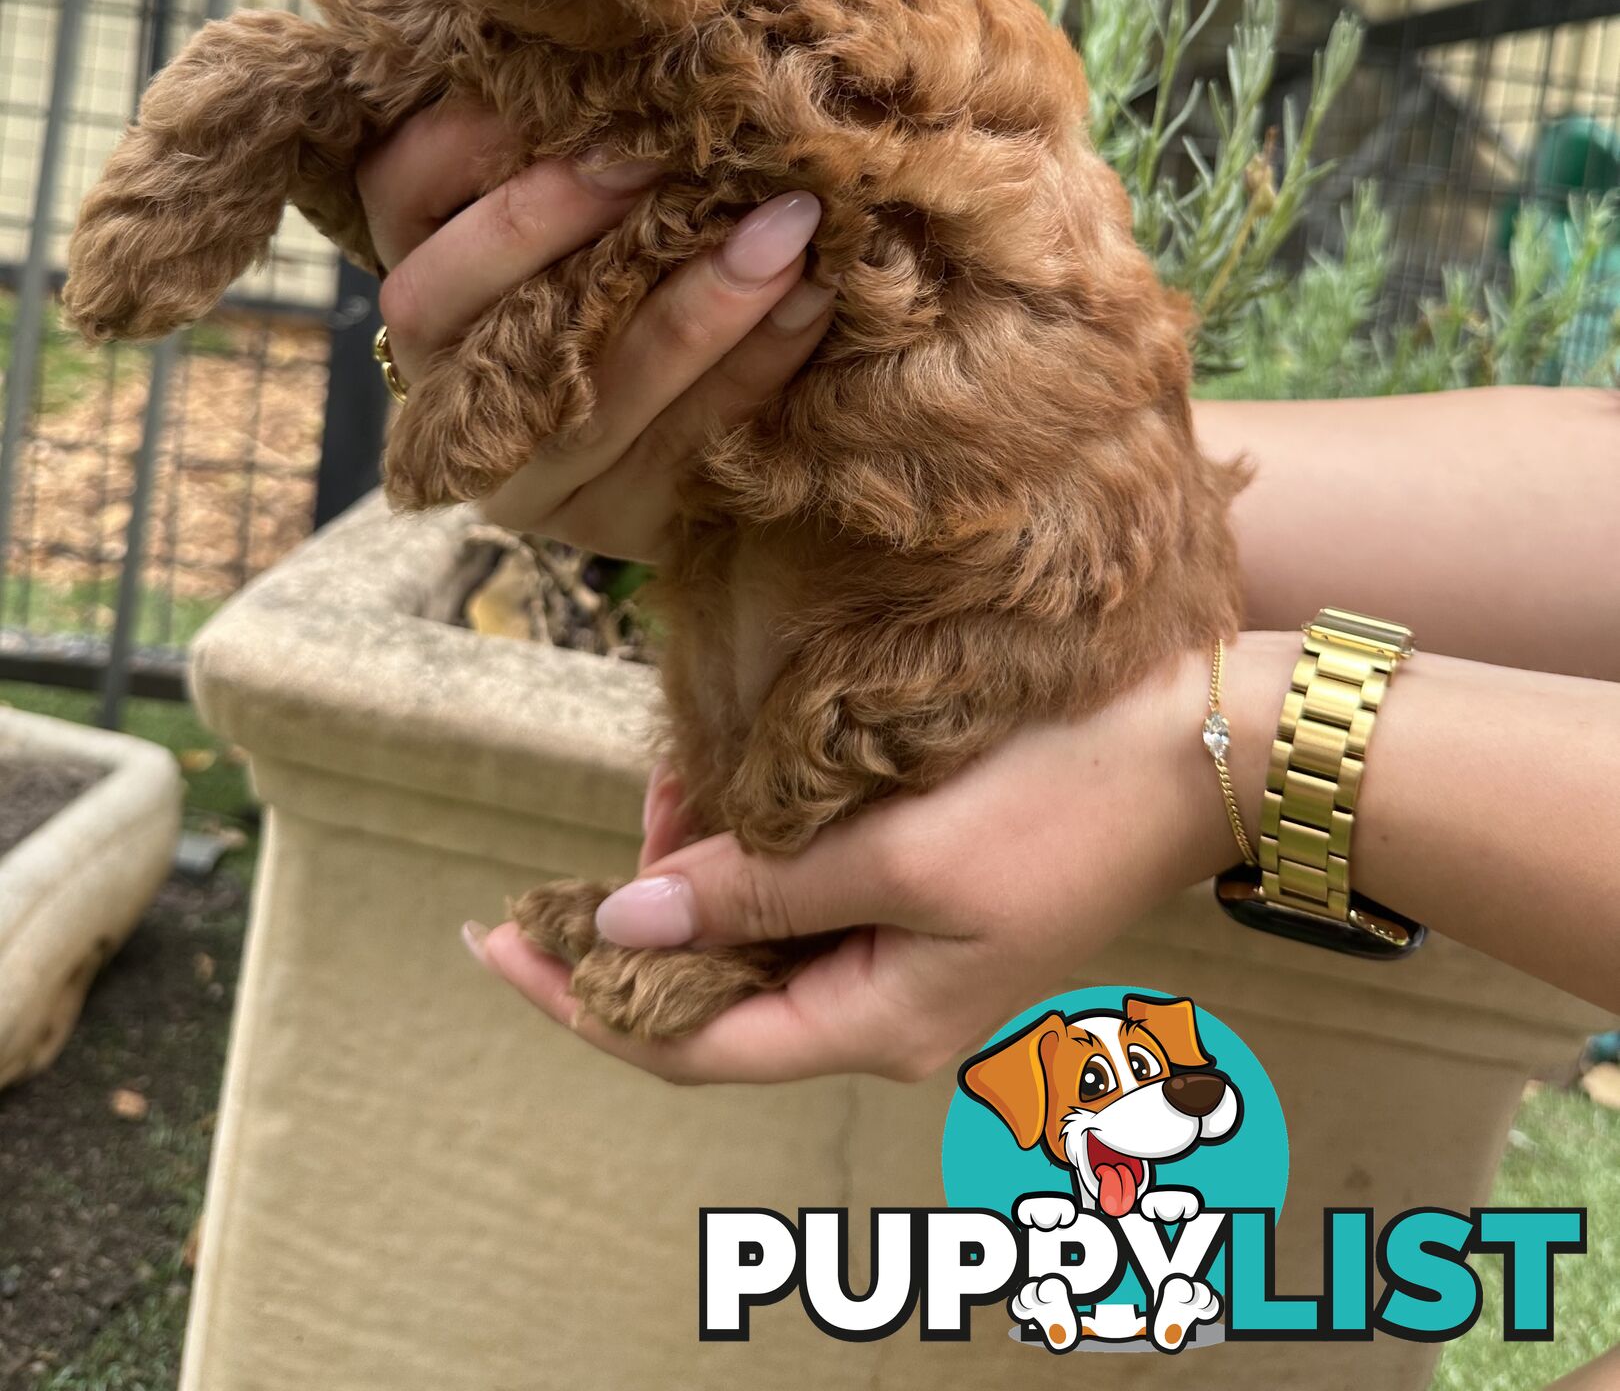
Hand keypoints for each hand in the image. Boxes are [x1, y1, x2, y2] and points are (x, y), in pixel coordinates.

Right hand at [356, 100, 834, 557]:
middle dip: (559, 219)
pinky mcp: (601, 520)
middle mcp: (436, 377)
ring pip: (579, 389)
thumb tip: (653, 42)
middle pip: (453, 296)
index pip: (398, 188)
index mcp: (419, 270)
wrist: (679, 434)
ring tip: (785, 231)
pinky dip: (754, 369)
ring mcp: (510, 469)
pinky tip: (812, 301)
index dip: (468, 136)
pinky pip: (680, 446)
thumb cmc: (629, 268)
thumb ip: (587, 140)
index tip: (569, 89)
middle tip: (667, 153)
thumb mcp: (589, 201)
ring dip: (693, 306)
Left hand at [469, 635, 1301, 1082]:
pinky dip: (756, 846)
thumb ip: (756, 893)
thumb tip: (620, 924)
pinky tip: (730, 782)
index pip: (687, 1044)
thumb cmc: (1064, 800)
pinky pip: (808, 896)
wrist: (1203, 748)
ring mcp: (911, 960)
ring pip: (758, 938)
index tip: (492, 942)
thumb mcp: (900, 853)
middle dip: (639, 916)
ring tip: (670, 778)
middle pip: (716, 994)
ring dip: (699, 869)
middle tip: (606, 816)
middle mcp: (886, 1013)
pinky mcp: (929, 900)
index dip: (579, 1000)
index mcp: (878, 1025)